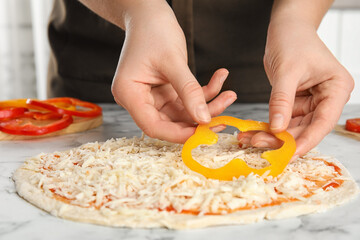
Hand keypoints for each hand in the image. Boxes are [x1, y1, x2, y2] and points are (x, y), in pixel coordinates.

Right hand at [111, 1, 235, 142]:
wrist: (149, 14)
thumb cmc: (153, 31)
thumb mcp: (172, 61)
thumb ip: (188, 91)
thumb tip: (204, 119)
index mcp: (129, 94)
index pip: (153, 126)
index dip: (178, 134)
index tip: (204, 132)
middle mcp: (139, 99)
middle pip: (170, 122)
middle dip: (199, 119)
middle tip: (224, 116)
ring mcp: (153, 96)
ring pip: (183, 112)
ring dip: (207, 105)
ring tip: (229, 94)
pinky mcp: (165, 90)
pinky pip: (187, 99)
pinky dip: (204, 92)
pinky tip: (220, 79)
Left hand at [238, 20, 353, 155]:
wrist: (286, 29)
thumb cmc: (293, 41)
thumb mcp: (287, 71)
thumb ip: (282, 100)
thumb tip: (277, 128)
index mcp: (336, 89)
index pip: (323, 122)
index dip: (306, 140)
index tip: (289, 154)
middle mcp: (326, 99)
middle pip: (306, 128)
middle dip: (282, 139)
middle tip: (258, 144)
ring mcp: (311, 102)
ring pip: (293, 127)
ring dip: (271, 135)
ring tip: (249, 138)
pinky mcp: (295, 102)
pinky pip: (282, 119)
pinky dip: (268, 126)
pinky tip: (252, 131)